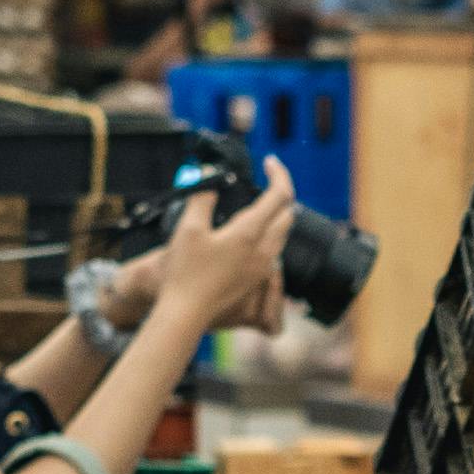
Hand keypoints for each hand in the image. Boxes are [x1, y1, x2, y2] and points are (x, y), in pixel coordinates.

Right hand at [149, 163, 297, 342]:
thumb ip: (202, 197)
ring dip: (276, 215)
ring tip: (258, 204)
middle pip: (287, 214)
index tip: (270, 161)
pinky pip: (273, 250)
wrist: (187, 312)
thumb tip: (207, 175)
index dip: (279, 173)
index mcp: (249, 234)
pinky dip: (268, 234)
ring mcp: (262, 267)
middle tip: (266, 180)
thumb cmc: (185, 273)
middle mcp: (263, 251)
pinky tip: (250, 233)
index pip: (280, 196)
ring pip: (282, 234)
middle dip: (280, 193)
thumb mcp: (188, 228)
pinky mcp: (256, 279)